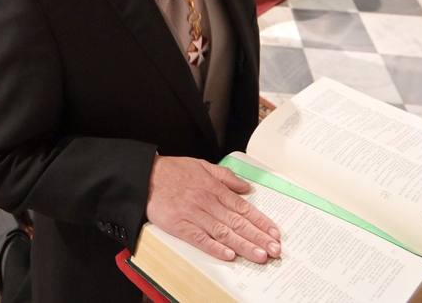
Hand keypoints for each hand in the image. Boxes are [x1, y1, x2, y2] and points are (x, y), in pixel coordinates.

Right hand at [145, 156, 281, 263]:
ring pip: (223, 232)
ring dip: (243, 245)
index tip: (275, 233)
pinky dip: (215, 247)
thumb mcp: (203, 165)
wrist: (145, 176)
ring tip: (260, 255)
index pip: (243, 208)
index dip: (261, 221)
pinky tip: (229, 254)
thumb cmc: (173, 171)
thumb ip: (226, 176)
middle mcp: (207, 202)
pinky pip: (200, 239)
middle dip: (258, 237)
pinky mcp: (180, 226)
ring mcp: (194, 215)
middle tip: (275, 249)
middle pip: (237, 222)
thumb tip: (246, 187)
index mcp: (214, 188)